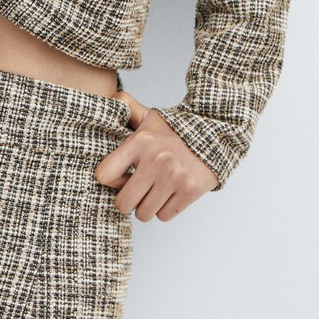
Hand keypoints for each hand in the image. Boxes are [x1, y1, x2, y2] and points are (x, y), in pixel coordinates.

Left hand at [93, 87, 219, 220]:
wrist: (214, 135)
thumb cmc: (174, 131)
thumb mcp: (148, 116)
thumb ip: (125, 106)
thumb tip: (108, 102)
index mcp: (140, 142)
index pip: (104, 175)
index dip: (110, 180)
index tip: (121, 176)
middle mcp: (156, 160)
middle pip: (123, 204)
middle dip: (128, 201)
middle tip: (136, 192)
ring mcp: (174, 177)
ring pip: (144, 214)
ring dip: (147, 207)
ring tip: (154, 192)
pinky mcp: (190, 191)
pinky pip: (164, 216)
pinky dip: (164, 210)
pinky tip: (169, 194)